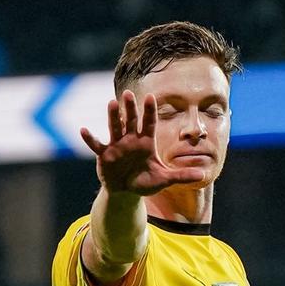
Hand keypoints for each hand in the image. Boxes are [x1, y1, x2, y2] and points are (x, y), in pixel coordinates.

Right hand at [80, 91, 208, 195]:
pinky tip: (82, 130)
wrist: (127, 192)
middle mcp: (131, 139)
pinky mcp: (105, 155)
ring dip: (113, 117)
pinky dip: (89, 138)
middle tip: (127, 93)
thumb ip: (181, 176)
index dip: (149, 111)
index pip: (149, 123)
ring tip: (111, 103)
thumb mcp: (164, 179)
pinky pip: (96, 145)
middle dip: (129, 108)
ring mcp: (117, 145)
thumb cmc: (145, 182)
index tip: (151, 97)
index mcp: (146, 141)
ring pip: (114, 127)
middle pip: (130, 120)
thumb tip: (202, 174)